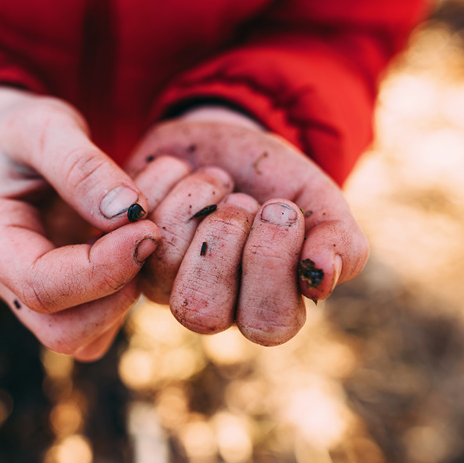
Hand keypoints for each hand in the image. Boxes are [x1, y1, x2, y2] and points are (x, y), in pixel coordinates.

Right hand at [0, 86, 159, 360]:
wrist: (17, 147)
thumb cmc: (24, 132)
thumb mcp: (44, 125)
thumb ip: (81, 164)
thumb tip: (127, 211)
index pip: (41, 284)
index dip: (101, 268)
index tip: (146, 229)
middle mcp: (4, 280)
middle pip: (60, 331)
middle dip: (115, 294)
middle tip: (149, 238)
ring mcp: (32, 296)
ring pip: (82, 340)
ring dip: (123, 300)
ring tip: (140, 241)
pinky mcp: (63, 299)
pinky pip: (98, 328)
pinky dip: (124, 299)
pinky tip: (132, 251)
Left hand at [126, 107, 368, 345]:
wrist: (224, 137)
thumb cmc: (275, 180)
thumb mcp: (319, 201)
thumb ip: (338, 238)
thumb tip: (323, 275)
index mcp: (264, 307)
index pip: (267, 325)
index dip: (271, 264)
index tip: (279, 209)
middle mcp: (210, 305)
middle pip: (201, 312)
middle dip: (224, 240)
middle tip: (241, 200)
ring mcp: (161, 279)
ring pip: (162, 264)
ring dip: (195, 203)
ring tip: (215, 179)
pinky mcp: (124, 244)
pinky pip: (131, 224)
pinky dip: (164, 181)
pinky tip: (181, 171)